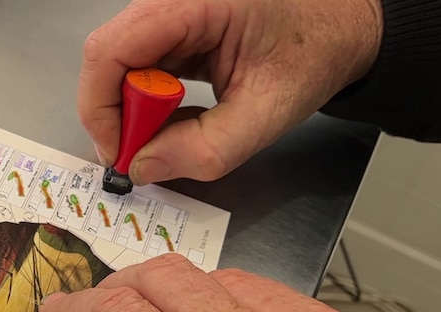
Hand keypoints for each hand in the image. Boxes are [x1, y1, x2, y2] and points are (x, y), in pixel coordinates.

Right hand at [78, 0, 382, 185]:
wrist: (339, 28)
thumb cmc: (313, 55)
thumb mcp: (266, 114)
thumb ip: (206, 149)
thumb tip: (145, 166)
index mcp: (194, 4)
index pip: (109, 50)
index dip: (100, 108)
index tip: (120, 153)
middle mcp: (171, 0)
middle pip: (109, 60)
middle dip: (119, 116)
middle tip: (146, 155)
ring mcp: (170, 13)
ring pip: (120, 67)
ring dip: (136, 113)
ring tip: (171, 137)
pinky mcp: (174, 29)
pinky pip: (142, 69)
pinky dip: (151, 105)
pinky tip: (178, 119)